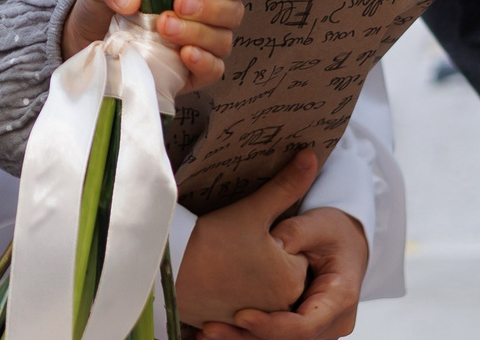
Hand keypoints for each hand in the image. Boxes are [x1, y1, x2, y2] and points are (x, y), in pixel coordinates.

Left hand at [61, 0, 255, 94]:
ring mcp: (201, 45)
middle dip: (210, 8)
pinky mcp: (191, 74)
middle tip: (179, 4)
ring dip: (199, 33)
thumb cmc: (103, 5)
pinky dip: (203, 62)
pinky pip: (214, 70)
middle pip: (235, 11)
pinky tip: (184, 55)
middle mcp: (207, 14)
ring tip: (165, 28)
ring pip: (224, 41)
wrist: (84, 42)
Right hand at [172, 152, 319, 329]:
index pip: (298, 255)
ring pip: (262, 293)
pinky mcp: (230, 327)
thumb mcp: (253, 209)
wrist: (168, 268)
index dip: (278, 241)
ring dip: (251, 281)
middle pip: (283, 276)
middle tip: (239, 247)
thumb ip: (287, 185)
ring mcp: (253, 321)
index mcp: (292, 280)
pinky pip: (240, 309)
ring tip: (227, 261)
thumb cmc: (212, 239)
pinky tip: (215, 279)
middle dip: (268, 263)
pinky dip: (232, 296)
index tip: (254, 234)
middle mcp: (279, 307)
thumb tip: (311, 156)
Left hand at [198, 198, 366, 339]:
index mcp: (340, 297)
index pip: (306, 326)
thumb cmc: (333, 231)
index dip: (273, 327)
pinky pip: (275, 337)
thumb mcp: (319, 223)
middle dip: (248, 337)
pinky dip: (247, 335)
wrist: (346, 242)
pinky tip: (216, 332)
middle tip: (210, 329)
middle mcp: (332, 321)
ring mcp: (318, 329)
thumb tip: (274, 243)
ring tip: (206, 333)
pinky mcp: (300, 328)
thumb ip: (297, 232)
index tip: (241, 315)